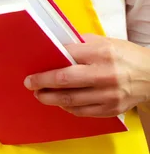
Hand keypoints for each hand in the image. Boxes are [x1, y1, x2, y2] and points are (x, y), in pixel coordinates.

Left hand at [24, 33, 149, 116]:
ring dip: (51, 99)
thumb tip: (55, 47)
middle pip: (65, 81)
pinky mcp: (111, 109)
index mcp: (101, 53)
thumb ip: (81, 44)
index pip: (67, 56)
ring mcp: (108, 95)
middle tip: (30, 84)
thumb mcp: (105, 42)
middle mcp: (105, 74)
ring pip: (72, 100)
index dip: (48, 62)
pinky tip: (60, 103)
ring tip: (40, 95)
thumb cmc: (124, 55)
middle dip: (43, 83)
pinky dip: (68, 108)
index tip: (34, 67)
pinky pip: (83, 112)